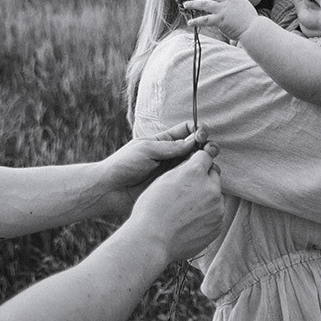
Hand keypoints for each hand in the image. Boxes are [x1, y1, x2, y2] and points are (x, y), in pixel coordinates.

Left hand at [98, 122, 212, 214]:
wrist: (110, 190)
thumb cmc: (123, 164)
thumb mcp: (146, 149)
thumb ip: (170, 147)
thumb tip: (194, 141)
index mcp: (163, 141)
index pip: (187, 131)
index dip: (198, 131)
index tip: (202, 135)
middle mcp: (171, 156)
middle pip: (196, 148)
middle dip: (207, 147)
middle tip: (209, 151)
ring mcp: (172, 172)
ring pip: (196, 165)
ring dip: (206, 163)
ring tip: (208, 166)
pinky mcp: (172, 188)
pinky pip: (189, 182)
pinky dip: (199, 180)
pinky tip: (203, 180)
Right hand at [128, 147, 223, 263]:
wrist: (152, 240)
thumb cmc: (151, 209)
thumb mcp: (163, 179)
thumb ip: (182, 170)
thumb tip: (192, 165)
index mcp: (195, 172)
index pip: (205, 156)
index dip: (198, 161)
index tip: (193, 167)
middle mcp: (210, 188)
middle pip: (214, 175)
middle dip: (204, 179)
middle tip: (187, 190)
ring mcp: (217, 209)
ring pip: (216, 196)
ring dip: (206, 198)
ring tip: (185, 210)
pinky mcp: (217, 226)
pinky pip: (215, 215)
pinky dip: (206, 216)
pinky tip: (189, 222)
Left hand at [182, 0, 258, 40]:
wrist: (255, 29)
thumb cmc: (253, 24)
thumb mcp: (245, 10)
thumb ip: (236, 9)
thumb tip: (232, 13)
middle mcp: (228, 2)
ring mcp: (224, 10)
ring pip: (205, 3)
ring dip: (193, 3)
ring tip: (185, 4)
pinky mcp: (220, 19)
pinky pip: (205, 19)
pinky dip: (196, 21)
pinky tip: (190, 22)